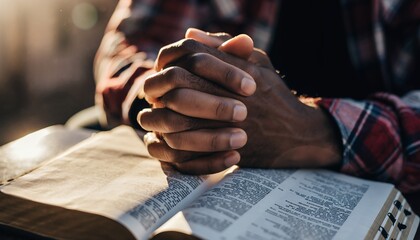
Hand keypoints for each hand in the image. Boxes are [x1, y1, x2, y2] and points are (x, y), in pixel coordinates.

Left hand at [139, 29, 341, 173]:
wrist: (295, 134)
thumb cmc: (274, 95)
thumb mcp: (258, 63)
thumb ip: (225, 46)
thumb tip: (189, 33)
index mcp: (237, 69)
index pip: (190, 51)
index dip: (171, 57)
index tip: (164, 67)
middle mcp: (230, 94)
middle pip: (176, 80)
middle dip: (159, 85)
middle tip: (152, 93)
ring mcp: (226, 124)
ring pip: (174, 117)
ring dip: (158, 115)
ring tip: (153, 116)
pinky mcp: (224, 150)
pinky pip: (184, 149)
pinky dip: (167, 144)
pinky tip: (161, 139)